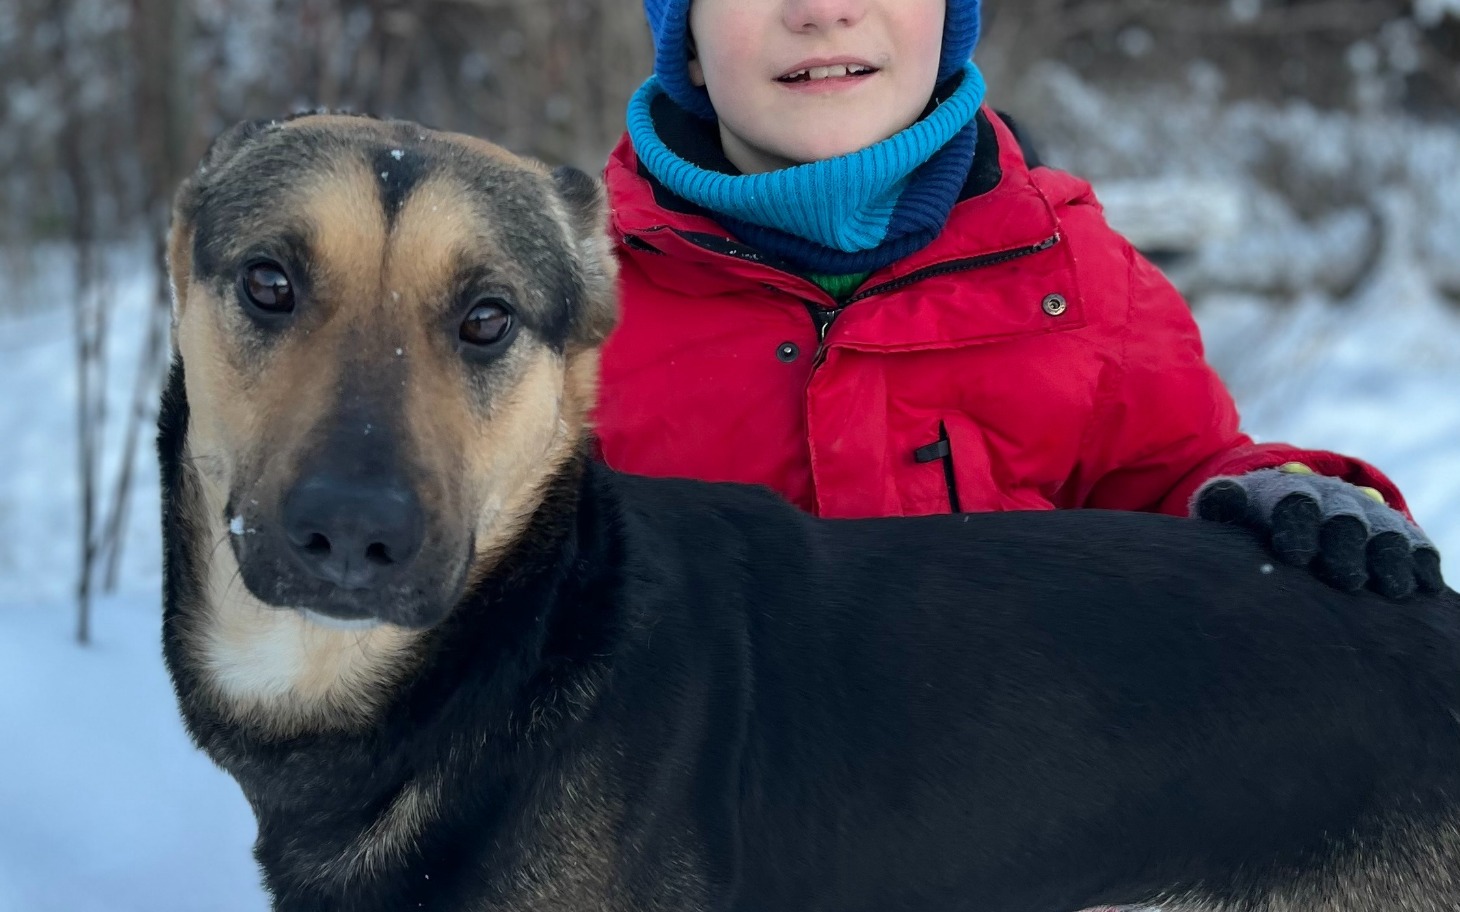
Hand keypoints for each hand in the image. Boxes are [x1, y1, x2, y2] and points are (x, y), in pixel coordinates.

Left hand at [1192, 463, 1443, 598]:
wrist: (1298, 502)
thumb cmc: (1257, 518)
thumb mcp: (1232, 508)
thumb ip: (1224, 503)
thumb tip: (1221, 497)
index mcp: (1290, 494)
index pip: (1294, 504)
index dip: (1297, 526)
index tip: (1295, 556)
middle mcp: (1335, 502)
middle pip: (1345, 521)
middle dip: (1346, 548)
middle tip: (1345, 580)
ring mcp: (1370, 518)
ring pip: (1386, 534)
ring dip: (1390, 560)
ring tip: (1393, 589)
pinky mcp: (1399, 536)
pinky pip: (1417, 547)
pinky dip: (1422, 564)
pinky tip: (1423, 588)